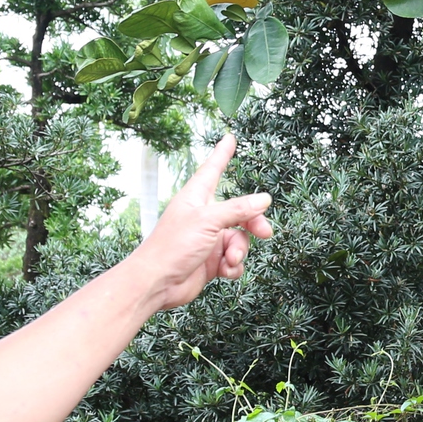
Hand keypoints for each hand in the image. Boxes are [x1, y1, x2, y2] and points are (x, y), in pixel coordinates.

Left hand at [132, 136, 272, 312]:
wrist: (158, 283)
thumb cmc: (173, 246)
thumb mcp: (208, 221)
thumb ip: (238, 209)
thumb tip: (264, 198)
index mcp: (196, 198)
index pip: (213, 169)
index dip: (222, 154)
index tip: (230, 138)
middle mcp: (204, 216)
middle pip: (240, 211)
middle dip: (253, 223)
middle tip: (264, 233)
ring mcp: (208, 239)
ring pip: (240, 239)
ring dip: (239, 251)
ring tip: (229, 260)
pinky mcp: (210, 261)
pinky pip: (233, 259)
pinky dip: (233, 266)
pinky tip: (225, 271)